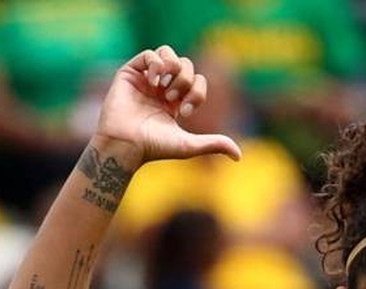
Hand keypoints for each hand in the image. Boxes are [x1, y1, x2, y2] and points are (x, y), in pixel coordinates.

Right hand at [94, 46, 240, 164]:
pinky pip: (149, 54)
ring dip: (173, 69)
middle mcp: (161, 87)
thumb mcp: (189, 145)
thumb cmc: (154, 147)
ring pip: (168, 54)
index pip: (197, 80)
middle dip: (185, 80)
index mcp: (175, 101)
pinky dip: (156, 63)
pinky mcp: (129, 73)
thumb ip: (214, 144)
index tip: (185, 112)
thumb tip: (239, 156)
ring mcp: (145, 79)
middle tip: (173, 99)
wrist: (126, 145)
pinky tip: (154, 80)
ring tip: (163, 87)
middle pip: (185, 64)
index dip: (197, 92)